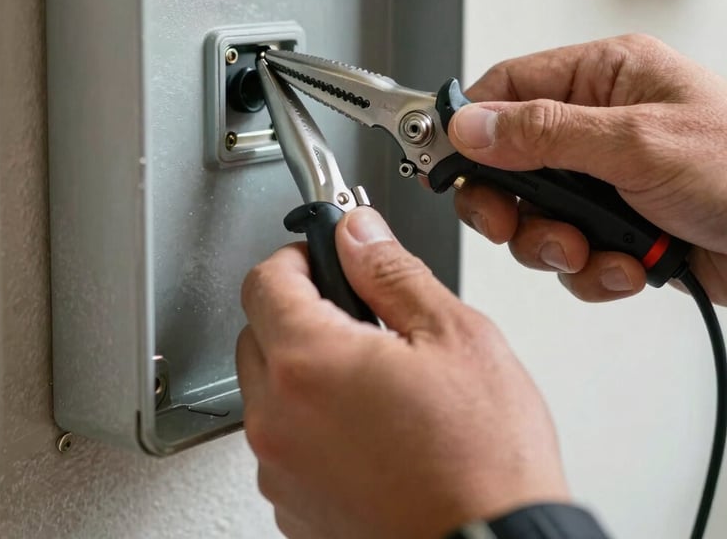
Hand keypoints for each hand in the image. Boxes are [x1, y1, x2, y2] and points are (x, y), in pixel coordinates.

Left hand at [237, 208, 568, 538]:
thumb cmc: (484, 460)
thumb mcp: (453, 336)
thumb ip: (391, 272)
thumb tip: (357, 233)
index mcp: (309, 364)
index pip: (265, 280)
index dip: (297, 257)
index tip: (324, 258)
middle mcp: (279, 420)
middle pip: (257, 333)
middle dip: (299, 310)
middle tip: (357, 316)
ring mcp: (281, 470)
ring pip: (268, 389)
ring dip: (304, 369)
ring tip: (371, 377)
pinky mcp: (294, 507)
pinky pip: (284, 440)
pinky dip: (310, 420)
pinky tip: (366, 425)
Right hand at [448, 34, 726, 303]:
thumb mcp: (637, 142)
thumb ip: (543, 132)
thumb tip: (471, 125)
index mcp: (604, 79)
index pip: (506, 89)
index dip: (468, 124)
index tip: (439, 156)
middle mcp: (598, 127)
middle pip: (508, 160)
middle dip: (506, 201)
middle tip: (507, 220)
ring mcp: (606, 182)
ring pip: (533, 214)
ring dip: (550, 242)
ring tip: (586, 246)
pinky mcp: (617, 228)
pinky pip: (569, 252)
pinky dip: (588, 269)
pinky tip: (623, 266)